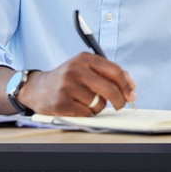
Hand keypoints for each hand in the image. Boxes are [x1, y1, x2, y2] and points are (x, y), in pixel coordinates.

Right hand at [21, 53, 136, 115]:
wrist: (38, 88)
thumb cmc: (68, 79)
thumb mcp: (85, 68)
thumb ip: (109, 74)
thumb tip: (131, 87)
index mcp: (85, 58)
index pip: (115, 71)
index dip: (127, 85)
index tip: (132, 94)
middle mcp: (75, 69)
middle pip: (110, 89)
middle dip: (119, 101)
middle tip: (119, 105)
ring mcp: (67, 86)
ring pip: (98, 104)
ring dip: (97, 107)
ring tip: (86, 102)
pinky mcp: (61, 102)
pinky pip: (86, 113)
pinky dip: (86, 113)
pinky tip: (77, 107)